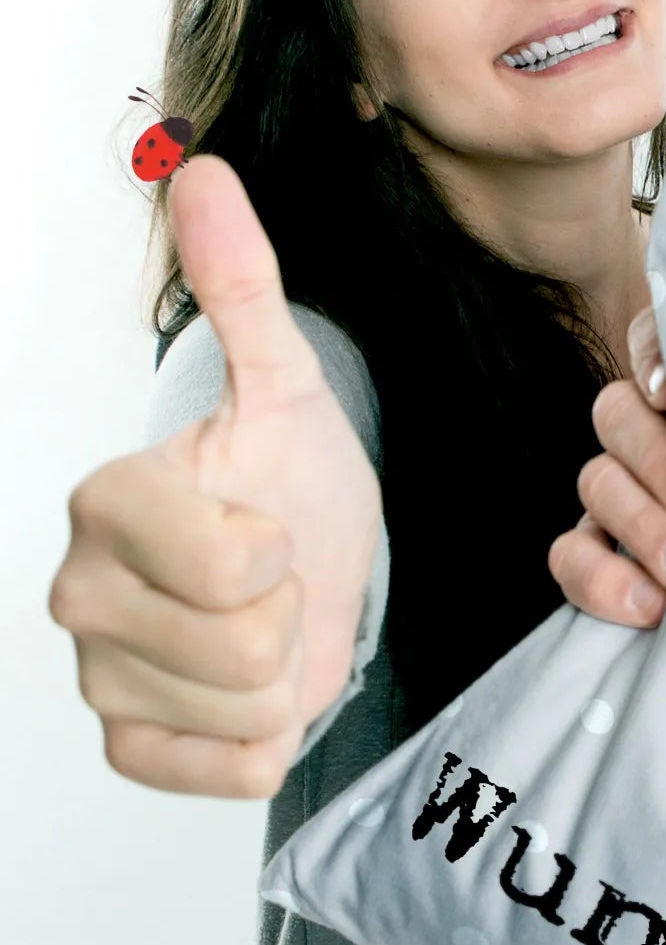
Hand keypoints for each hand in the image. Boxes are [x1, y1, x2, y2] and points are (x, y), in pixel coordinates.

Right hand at [48, 156, 381, 797]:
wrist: (306, 567)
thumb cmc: (293, 483)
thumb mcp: (287, 387)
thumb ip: (245, 289)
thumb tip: (206, 173)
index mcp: (111, 501)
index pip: (230, 566)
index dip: (281, 554)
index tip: (270, 525)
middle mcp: (79, 590)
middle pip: (242, 648)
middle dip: (290, 616)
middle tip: (275, 582)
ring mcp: (100, 672)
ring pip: (244, 711)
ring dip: (286, 675)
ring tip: (265, 626)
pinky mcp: (131, 742)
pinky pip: (225, 772)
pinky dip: (263, 741)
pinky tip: (252, 692)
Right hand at [548, 299, 665, 623]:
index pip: (655, 343)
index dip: (655, 361)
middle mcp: (650, 433)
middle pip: (616, 414)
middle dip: (658, 464)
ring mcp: (620, 494)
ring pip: (595, 482)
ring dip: (641, 527)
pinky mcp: (601, 554)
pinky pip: (570, 555)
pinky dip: (599, 580)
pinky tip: (649, 606)